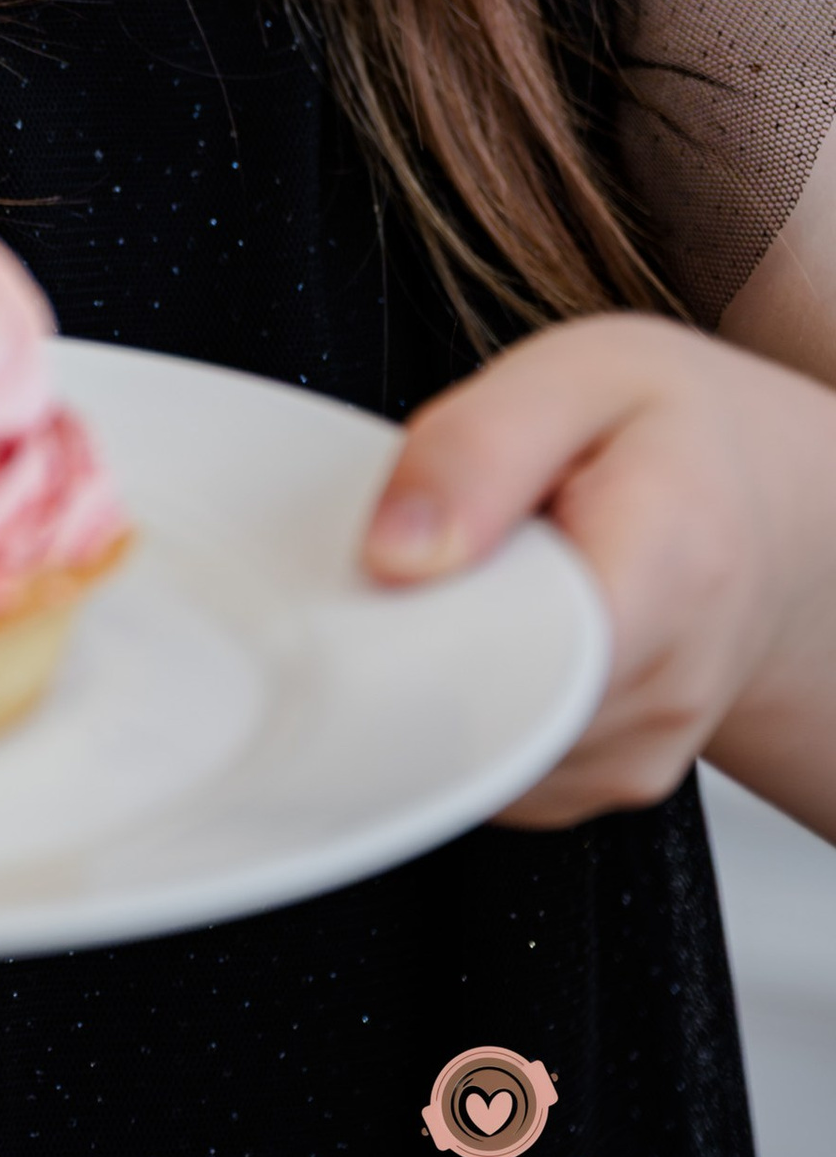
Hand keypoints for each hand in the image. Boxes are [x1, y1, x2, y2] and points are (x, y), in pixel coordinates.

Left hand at [362, 316, 835, 835]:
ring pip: (472, 742)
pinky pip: (491, 760)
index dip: (420, 625)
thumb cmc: (680, 437)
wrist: (763, 505)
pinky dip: (474, 694)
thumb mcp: (579, 376)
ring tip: (497, 578)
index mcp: (667, 572)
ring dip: (449, 660)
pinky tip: (510, 627)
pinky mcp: (602, 781)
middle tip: (445, 548)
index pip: (511, 661)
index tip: (394, 574)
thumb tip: (393, 555)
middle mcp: (663, 690)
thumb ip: (474, 453)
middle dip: (422, 631)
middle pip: (473, 708)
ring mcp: (636, 754)